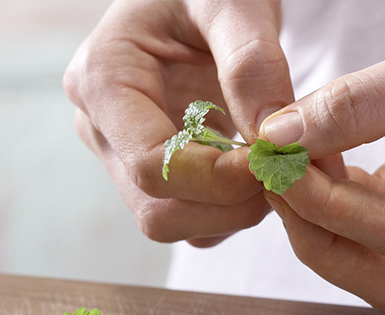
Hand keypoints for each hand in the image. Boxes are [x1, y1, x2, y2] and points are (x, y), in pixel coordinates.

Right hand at [64, 0, 292, 246]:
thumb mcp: (232, 1)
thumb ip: (252, 63)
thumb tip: (274, 140)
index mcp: (104, 82)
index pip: (151, 165)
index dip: (217, 179)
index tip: (273, 162)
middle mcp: (103, 129)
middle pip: (157, 211)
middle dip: (227, 205)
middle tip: (280, 172)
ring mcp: (124, 153)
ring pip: (174, 222)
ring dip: (232, 212)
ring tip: (271, 166)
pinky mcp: (152, 169)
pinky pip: (190, 216)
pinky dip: (230, 209)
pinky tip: (255, 170)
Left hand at [259, 0, 384, 311]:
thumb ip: (364, 105)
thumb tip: (282, 135)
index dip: (326, 206)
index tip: (280, 164)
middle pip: (383, 273)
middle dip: (319, 235)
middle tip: (276, 185)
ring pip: (375, 246)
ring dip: (324, 211)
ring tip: (289, 163)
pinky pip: (378, 206)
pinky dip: (341, 187)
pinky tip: (318, 154)